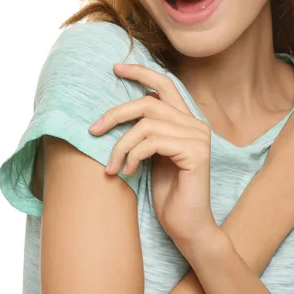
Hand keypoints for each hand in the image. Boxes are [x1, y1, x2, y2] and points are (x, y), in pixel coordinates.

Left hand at [88, 63, 217, 247]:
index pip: (165, 84)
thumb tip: (116, 113)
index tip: (116, 68)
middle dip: (117, 112)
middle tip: (94, 129)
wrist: (187, 226)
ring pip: (147, 124)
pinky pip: (153, 142)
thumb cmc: (167, 192)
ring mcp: (198, 137)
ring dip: (121, 144)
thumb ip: (145, 132)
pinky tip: (127, 171)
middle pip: (150, 102)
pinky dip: (133, 155)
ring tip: (111, 165)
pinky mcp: (196, 152)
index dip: (141, 73)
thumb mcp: (151, 155)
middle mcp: (196, 124)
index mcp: (186, 120)